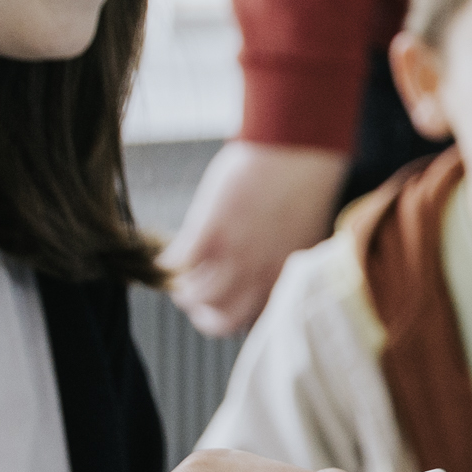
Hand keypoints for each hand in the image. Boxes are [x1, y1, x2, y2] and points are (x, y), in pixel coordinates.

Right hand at [160, 140, 344, 337]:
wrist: (299, 150)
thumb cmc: (304, 185)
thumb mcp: (300, 234)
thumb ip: (281, 259)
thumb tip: (265, 269)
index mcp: (284, 276)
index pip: (254, 321)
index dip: (234, 315)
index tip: (224, 303)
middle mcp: (259, 274)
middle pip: (221, 321)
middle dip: (203, 314)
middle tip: (194, 296)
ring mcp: (233, 254)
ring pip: (195, 297)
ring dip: (181, 288)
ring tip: (180, 272)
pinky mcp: (210, 230)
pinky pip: (179, 263)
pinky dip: (167, 263)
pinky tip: (169, 253)